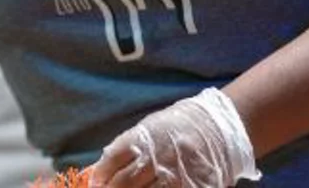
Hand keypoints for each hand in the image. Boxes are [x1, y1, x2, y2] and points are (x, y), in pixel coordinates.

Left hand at [89, 88, 259, 186]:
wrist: (214, 127)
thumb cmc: (173, 130)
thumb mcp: (146, 132)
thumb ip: (122, 151)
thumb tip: (96, 172)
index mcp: (142, 138)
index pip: (113, 159)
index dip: (100, 175)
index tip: (94, 184)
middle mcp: (157, 156)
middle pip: (125, 181)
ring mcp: (176, 174)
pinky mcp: (193, 187)